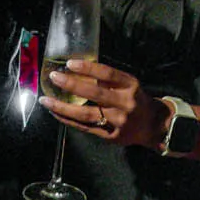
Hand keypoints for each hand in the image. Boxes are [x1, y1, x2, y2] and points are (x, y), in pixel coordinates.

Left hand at [42, 57, 167, 149]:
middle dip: (72, 84)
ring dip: (63, 107)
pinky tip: (55, 113)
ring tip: (46, 100)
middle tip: (54, 77)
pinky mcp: (111, 136)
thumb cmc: (136, 100)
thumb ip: (109, 80)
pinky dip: (68, 120)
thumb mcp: (129, 85)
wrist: (154, 126)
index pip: (107, 73)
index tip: (69, 63)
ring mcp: (118, 121)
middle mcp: (125, 103)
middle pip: (95, 93)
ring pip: (86, 114)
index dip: (88, 67)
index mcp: (130, 85)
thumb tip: (78, 70)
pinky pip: (85, 127)